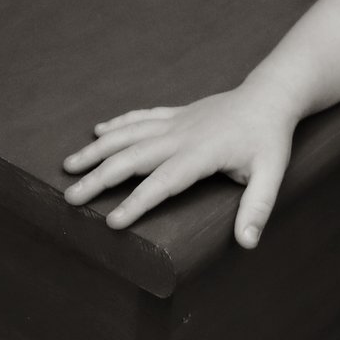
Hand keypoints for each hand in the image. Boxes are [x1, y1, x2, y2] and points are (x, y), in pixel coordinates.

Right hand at [60, 85, 297, 243]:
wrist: (270, 96)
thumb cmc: (270, 138)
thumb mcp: (271, 173)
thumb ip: (258, 207)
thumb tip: (247, 244)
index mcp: (201, 153)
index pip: (163, 182)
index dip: (137, 202)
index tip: (112, 223)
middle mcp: (181, 135)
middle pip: (132, 157)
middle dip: (99, 178)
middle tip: (71, 200)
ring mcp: (175, 122)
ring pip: (128, 134)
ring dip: (97, 150)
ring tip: (68, 166)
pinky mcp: (176, 113)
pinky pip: (140, 117)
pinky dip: (117, 124)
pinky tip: (97, 132)